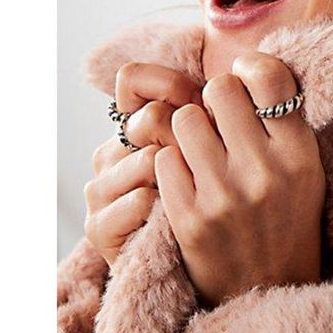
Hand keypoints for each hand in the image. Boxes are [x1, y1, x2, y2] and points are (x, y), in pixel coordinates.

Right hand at [84, 63, 201, 265]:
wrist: (207, 263)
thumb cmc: (219, 194)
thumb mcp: (218, 141)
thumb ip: (213, 106)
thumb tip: (234, 69)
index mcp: (135, 123)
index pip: (133, 79)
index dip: (171, 86)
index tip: (200, 103)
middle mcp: (112, 150)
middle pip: (151, 116)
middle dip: (188, 137)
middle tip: (207, 163)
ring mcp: (100, 187)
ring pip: (148, 157)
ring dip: (181, 177)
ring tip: (194, 197)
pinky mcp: (98, 226)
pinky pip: (141, 198)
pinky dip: (165, 210)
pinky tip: (175, 221)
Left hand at [154, 50, 326, 307]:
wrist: (267, 288)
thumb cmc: (286, 217)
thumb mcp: (306, 167)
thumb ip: (284, 121)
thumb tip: (247, 67)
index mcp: (300, 153)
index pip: (268, 77)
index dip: (249, 67)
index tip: (244, 78)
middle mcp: (265, 171)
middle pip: (219, 89)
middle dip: (215, 97)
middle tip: (220, 118)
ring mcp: (225, 196)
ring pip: (184, 119)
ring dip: (190, 127)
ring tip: (201, 147)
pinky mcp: (189, 219)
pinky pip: (164, 157)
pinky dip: (172, 162)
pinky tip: (187, 177)